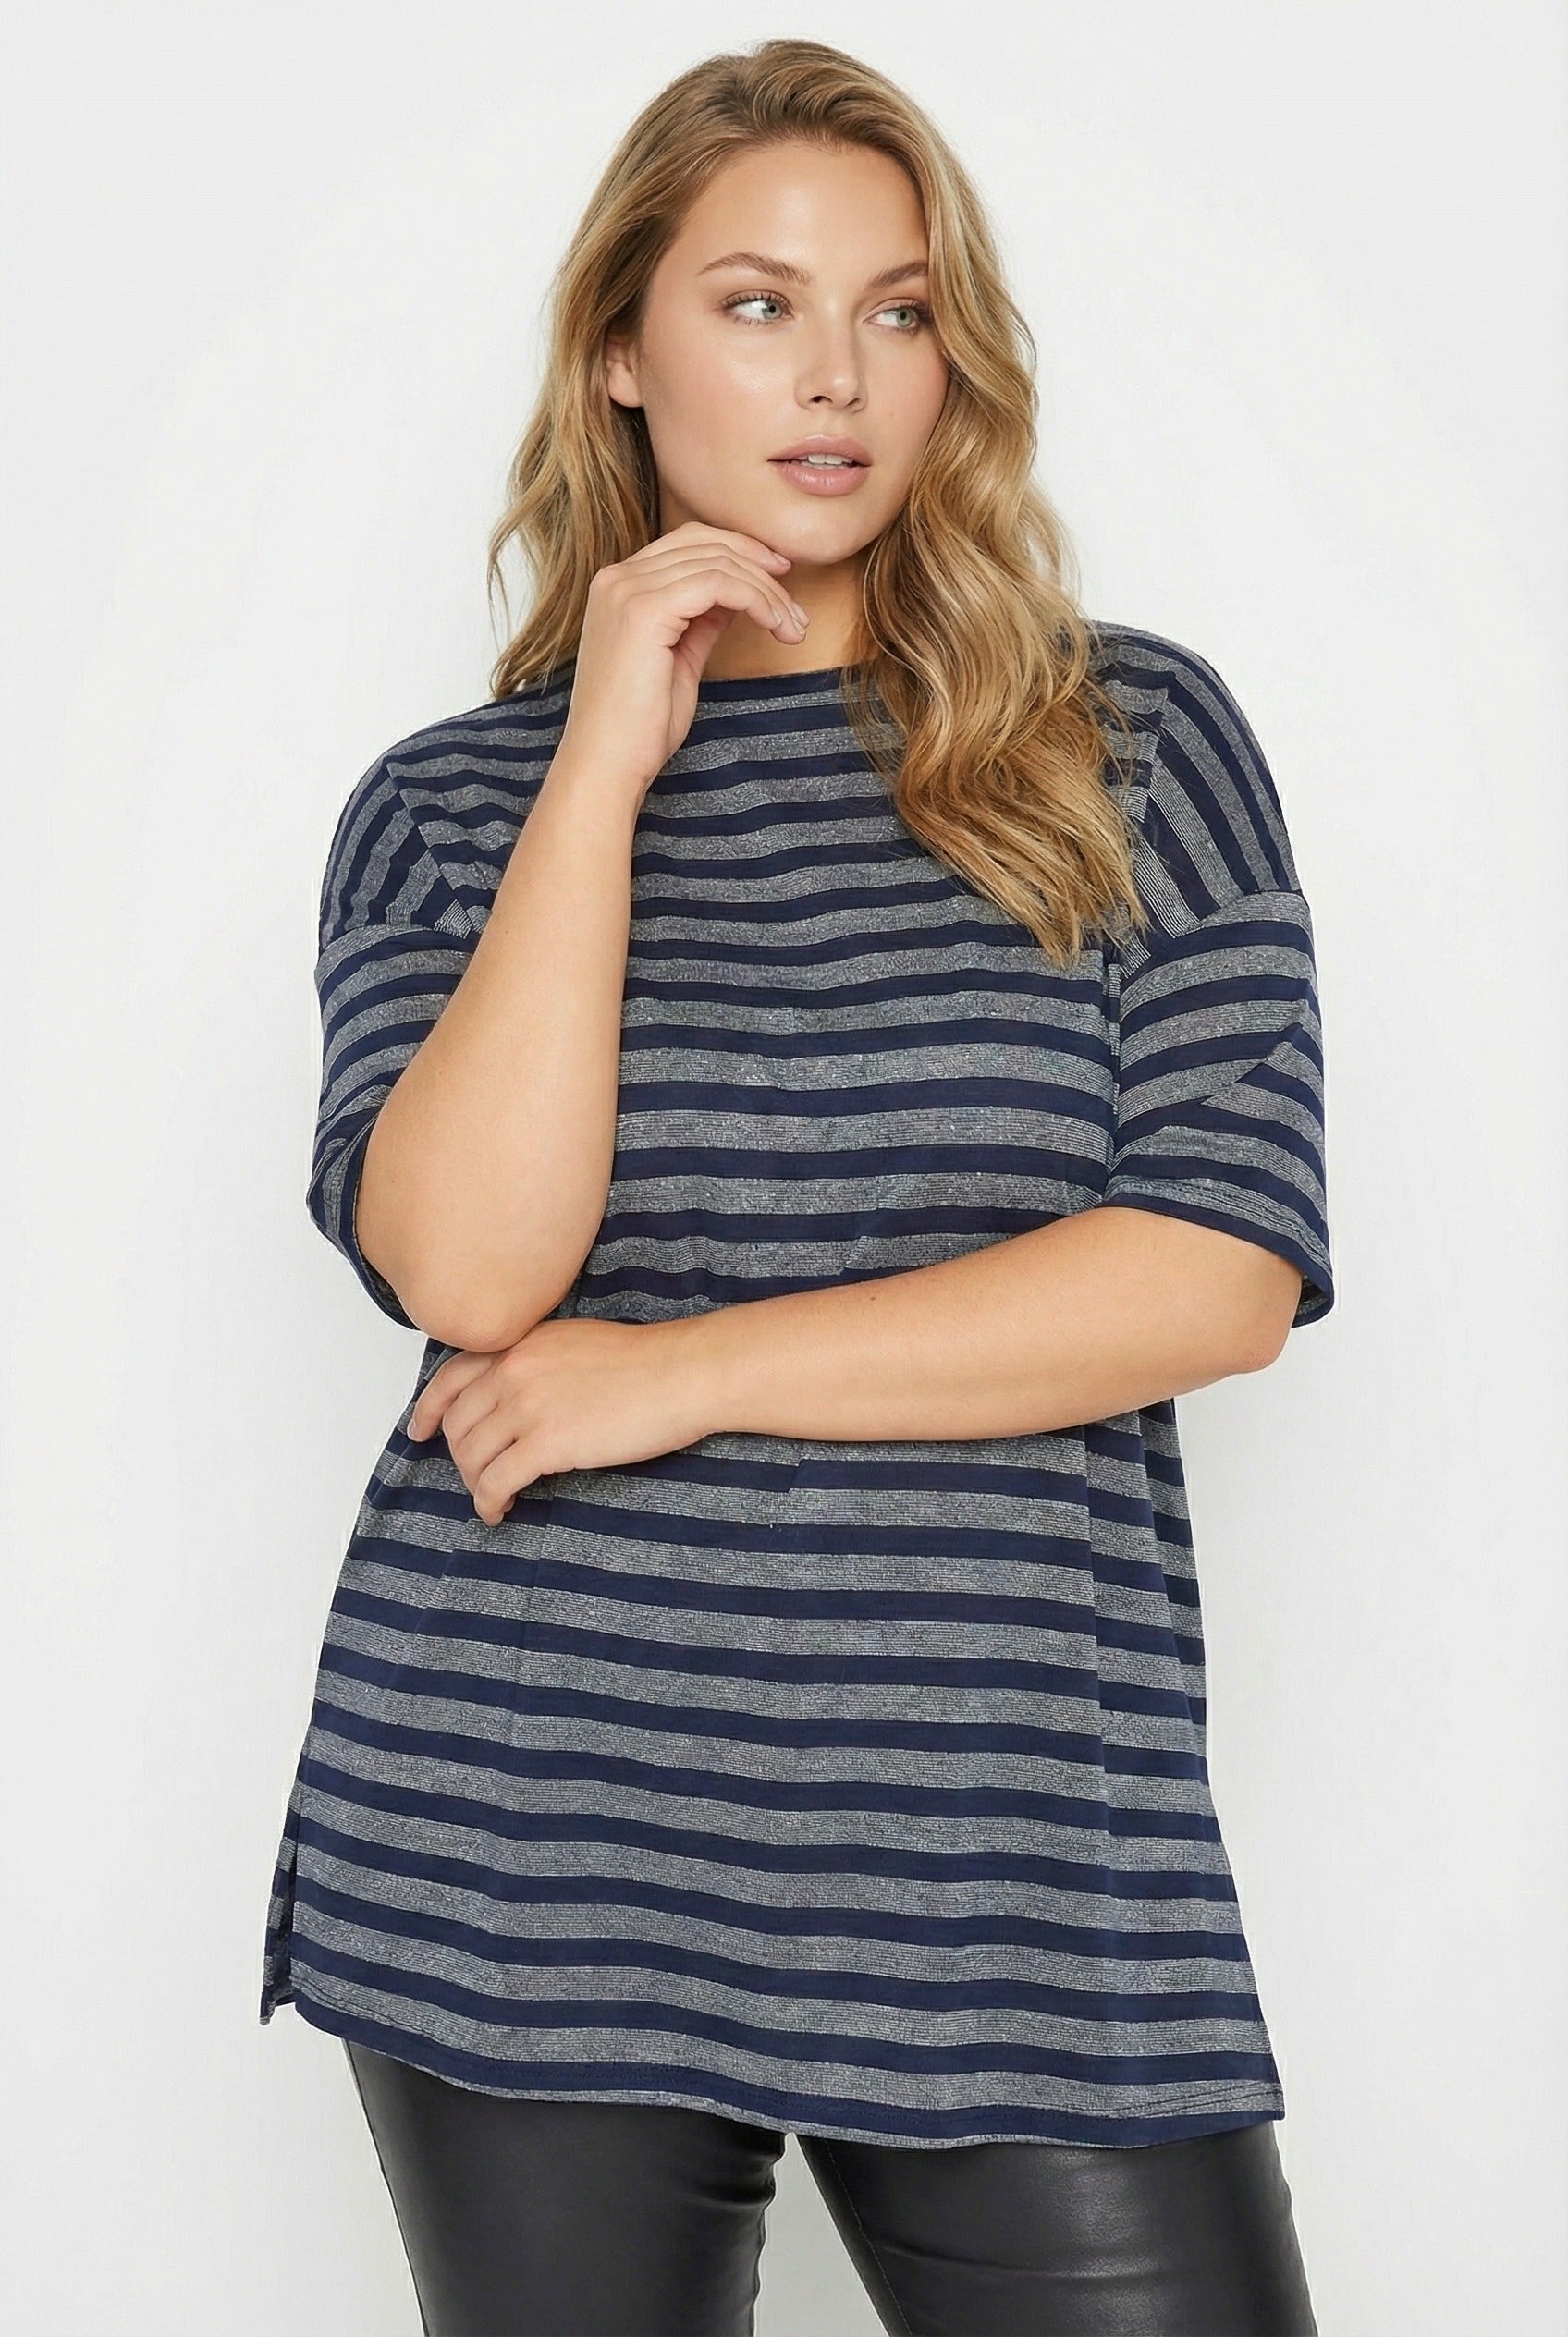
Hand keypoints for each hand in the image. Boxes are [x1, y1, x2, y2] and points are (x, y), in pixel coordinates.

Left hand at [405, 1316, 716, 1526]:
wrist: (682, 1373)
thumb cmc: (646, 1362)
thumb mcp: (575, 1343)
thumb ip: (537, 1362)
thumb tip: (518, 1398)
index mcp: (520, 1343)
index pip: (451, 1376)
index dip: (428, 1408)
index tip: (418, 1429)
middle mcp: (513, 1370)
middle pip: (458, 1424)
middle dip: (460, 1457)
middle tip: (476, 1476)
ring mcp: (526, 1405)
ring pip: (471, 1455)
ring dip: (475, 1483)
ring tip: (493, 1497)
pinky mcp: (546, 1443)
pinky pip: (495, 1481)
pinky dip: (489, 1502)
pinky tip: (501, 1511)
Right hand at [553, 520, 809, 796]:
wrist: (607, 764)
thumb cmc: (639, 727)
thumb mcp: (679, 661)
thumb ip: (701, 622)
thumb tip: (735, 597)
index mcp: (618, 587)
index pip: (688, 542)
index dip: (740, 551)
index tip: (779, 578)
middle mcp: (616, 578)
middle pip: (705, 544)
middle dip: (761, 569)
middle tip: (796, 607)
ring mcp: (627, 590)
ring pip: (718, 564)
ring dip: (767, 592)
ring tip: (793, 628)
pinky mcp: (645, 610)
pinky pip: (719, 584)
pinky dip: (757, 600)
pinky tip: (776, 626)